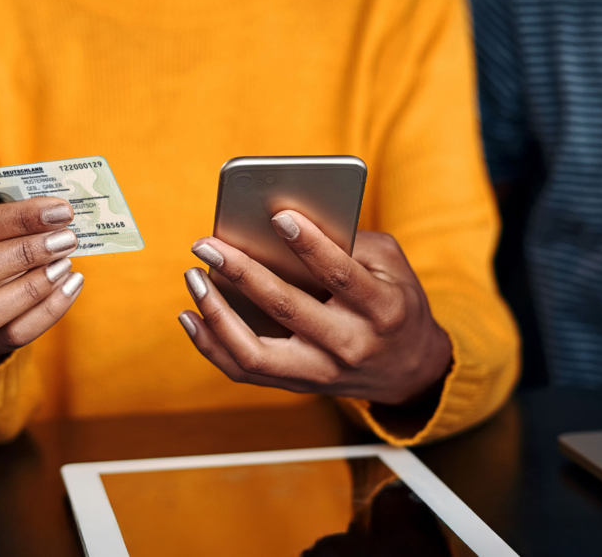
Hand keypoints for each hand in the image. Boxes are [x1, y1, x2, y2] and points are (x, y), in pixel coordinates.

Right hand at [0, 197, 83, 361]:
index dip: (19, 219)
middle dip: (25, 254)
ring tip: (65, 265)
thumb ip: (16, 214)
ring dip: (33, 289)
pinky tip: (70, 286)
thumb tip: (59, 216)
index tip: (61, 211)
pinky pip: (11, 335)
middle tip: (66, 240)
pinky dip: (47, 312)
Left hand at [179, 211, 452, 405]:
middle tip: (207, 245)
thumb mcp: (391, 265)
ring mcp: (320, 372)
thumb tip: (284, 223)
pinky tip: (191, 315)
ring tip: (194, 279)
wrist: (410, 370)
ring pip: (255, 354)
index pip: (342, 275)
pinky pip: (245, 370)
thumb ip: (348, 241)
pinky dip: (211, 344)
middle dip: (242, 272)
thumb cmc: (394, 300)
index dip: (310, 245)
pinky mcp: (297, 385)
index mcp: (382, 309)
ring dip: (216, 315)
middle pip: (287, 310)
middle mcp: (349, 345)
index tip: (279, 215)